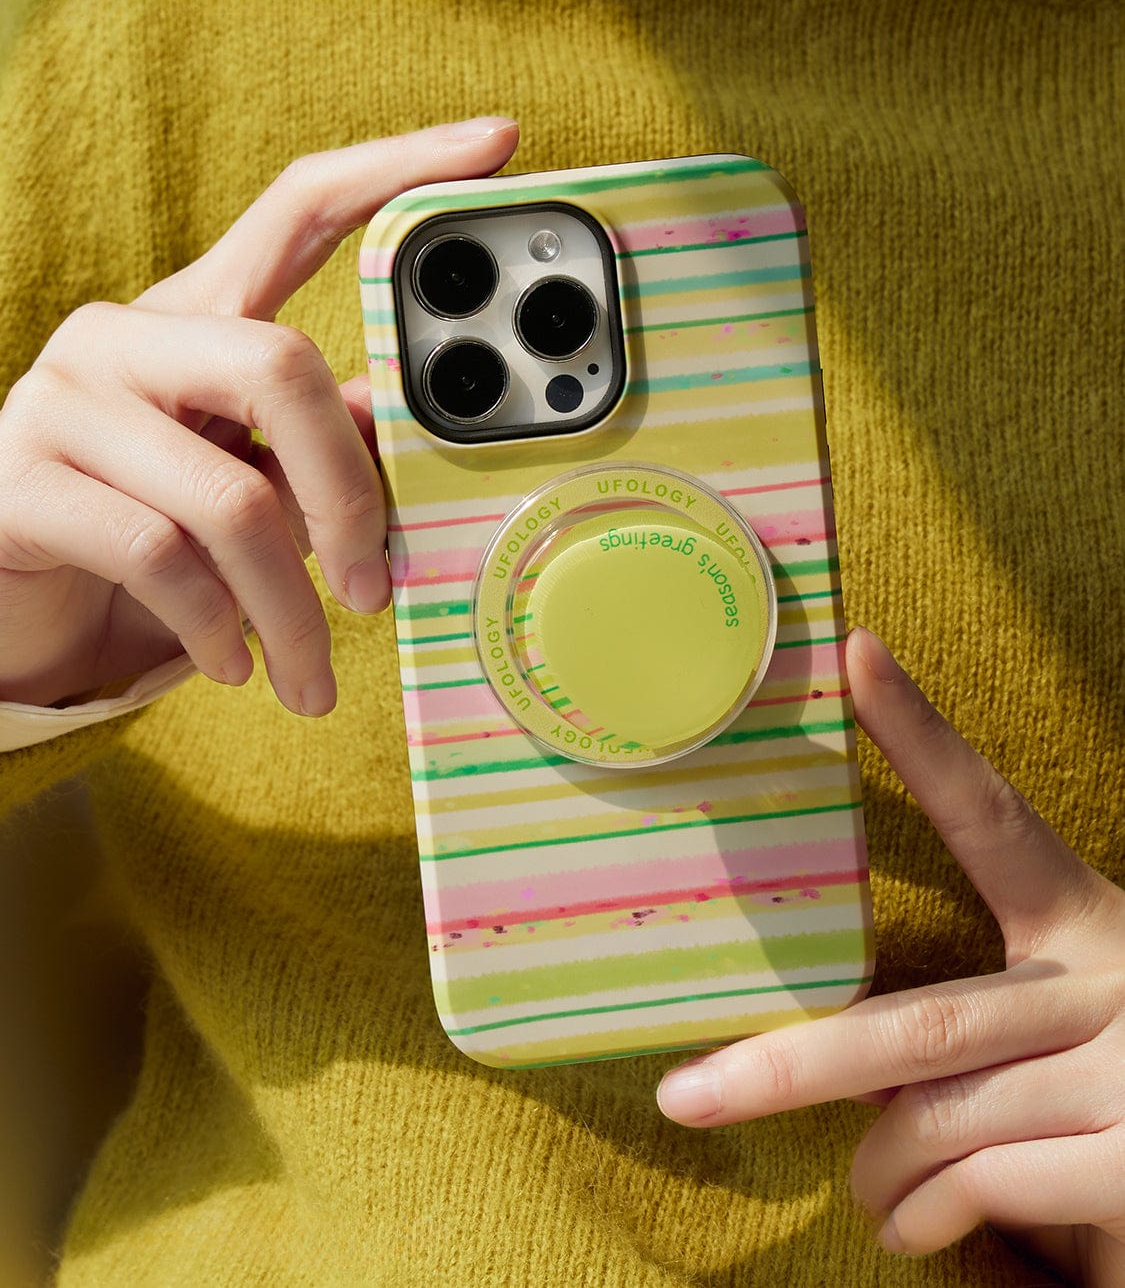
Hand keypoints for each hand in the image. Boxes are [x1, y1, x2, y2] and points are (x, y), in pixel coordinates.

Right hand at [0, 118, 518, 713]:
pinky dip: (218, 628)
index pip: (299, 208)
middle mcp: (125, 333)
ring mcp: (63, 400)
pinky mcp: (21, 485)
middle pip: (282, 368)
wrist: (12, 584)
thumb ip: (320, 441)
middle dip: (350, 497)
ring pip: (227, 500)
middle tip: (376, 587)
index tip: (497, 144)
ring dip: (289, 609)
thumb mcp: (243, 470)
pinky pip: (159, 559)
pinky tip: (235, 665)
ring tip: (312, 675)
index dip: (395, 171)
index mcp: (196, 311)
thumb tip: (417, 435)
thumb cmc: (149, 515)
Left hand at [657, 627, 1124, 1285]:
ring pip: (940, 1119)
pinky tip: (910, 1231)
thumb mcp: (1065, 1021)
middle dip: (790, 1064)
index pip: (992, 815)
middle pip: (921, 1020)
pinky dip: (930, 1216)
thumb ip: (976, 1026)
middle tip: (685, 1095)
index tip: (854, 653)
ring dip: (877, 1169)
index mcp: (1084, 919)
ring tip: (861, 1192)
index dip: (922, 733)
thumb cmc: (1123, 1078)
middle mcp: (1109, 979)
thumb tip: (846, 1061)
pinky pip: (989, 1186)